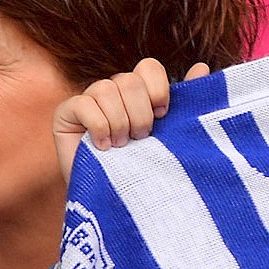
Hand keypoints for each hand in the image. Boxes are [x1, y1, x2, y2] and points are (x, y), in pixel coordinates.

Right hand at [53, 57, 209, 180]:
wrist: (116, 201)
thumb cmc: (146, 168)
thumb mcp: (171, 134)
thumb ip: (186, 102)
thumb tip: (202, 67)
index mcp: (139, 92)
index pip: (149, 67)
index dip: (158, 89)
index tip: (162, 116)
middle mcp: (113, 91)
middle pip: (129, 80)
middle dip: (140, 114)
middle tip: (140, 139)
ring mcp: (88, 100)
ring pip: (105, 89)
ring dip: (119, 123)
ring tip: (121, 146)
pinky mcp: (66, 113)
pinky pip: (84, 104)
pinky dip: (98, 127)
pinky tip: (102, 147)